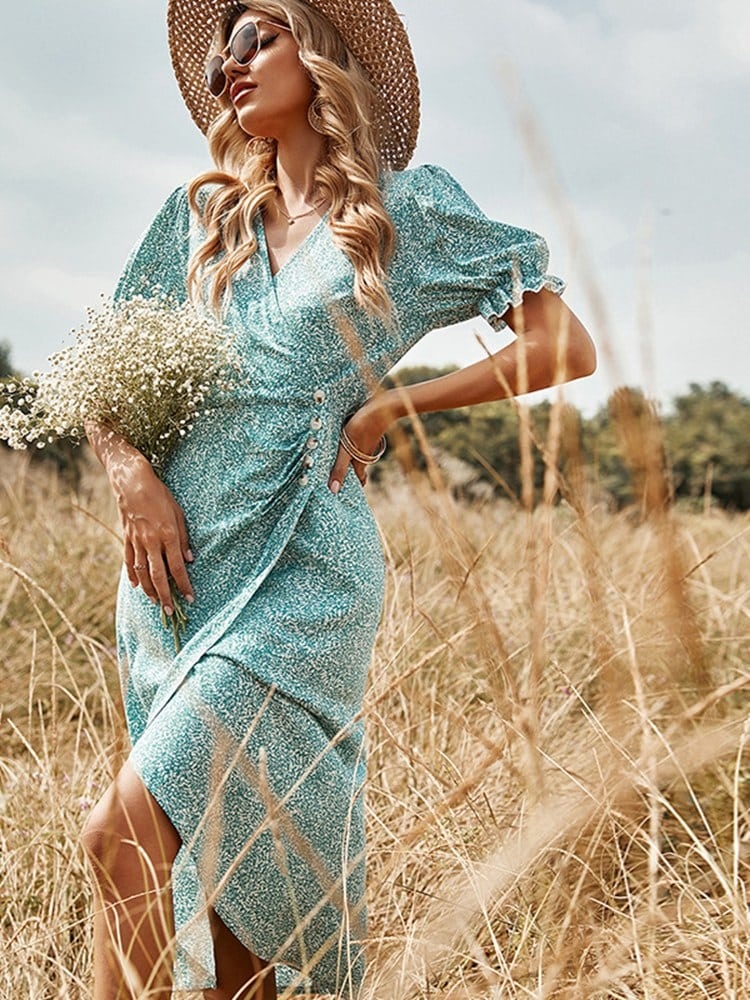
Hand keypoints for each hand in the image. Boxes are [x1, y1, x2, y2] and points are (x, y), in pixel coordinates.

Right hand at [113, 459, 194, 613]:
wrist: (131, 482)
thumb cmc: (160, 495)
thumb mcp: (178, 513)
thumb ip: (183, 538)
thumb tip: (189, 559)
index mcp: (167, 535)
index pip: (177, 567)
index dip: (184, 585)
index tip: (190, 597)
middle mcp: (151, 542)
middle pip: (158, 576)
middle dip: (165, 596)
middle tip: (170, 611)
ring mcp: (136, 542)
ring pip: (142, 572)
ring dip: (149, 590)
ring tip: (155, 602)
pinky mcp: (126, 539)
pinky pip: (129, 561)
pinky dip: (133, 576)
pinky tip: (137, 586)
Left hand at [328, 394, 393, 493]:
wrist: (382, 407)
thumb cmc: (361, 428)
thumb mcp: (346, 449)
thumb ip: (339, 468)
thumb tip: (333, 490)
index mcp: (360, 463)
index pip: (359, 480)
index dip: (353, 486)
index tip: (343, 490)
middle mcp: (365, 455)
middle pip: (358, 469)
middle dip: (349, 473)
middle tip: (336, 476)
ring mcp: (367, 443)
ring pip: (358, 456)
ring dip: (350, 459)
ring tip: (335, 458)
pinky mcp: (367, 432)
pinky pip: (359, 444)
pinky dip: (352, 446)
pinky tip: (343, 440)